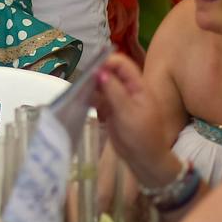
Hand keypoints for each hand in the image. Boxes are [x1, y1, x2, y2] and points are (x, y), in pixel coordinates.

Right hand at [93, 54, 182, 188]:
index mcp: (138, 86)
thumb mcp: (127, 112)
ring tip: (78, 90)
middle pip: (110, 72)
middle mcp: (128, 89)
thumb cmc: (141, 135)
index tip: (91, 69)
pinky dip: (89, 97)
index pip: (122, 64)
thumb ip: (113, 90)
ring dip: (90, 85)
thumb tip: (99, 71)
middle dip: (96, 73)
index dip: (107, 62)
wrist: (143, 159)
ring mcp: (118, 99)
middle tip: (81, 80)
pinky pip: (98, 97)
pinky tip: (80, 99)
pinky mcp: (110, 109)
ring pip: (102, 84)